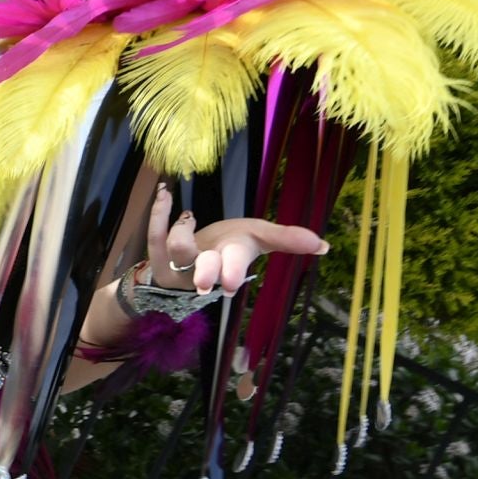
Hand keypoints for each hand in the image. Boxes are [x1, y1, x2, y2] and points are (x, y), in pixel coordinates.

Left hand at [144, 181, 329, 295]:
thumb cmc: (228, 246)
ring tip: (190, 216)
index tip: (230, 285)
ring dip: (180, 231)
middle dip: (205, 273)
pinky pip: (153, 234)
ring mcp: (179, 264)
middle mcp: (204, 267)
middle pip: (202, 270)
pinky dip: (159, 213)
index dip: (232, 274)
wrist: (190, 262)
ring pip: (176, 249)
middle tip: (203, 283)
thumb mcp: (258, 239)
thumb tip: (324, 246)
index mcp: (231, 261)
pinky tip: (165, 193)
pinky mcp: (158, 255)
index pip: (233, 268)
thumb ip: (287, 239)